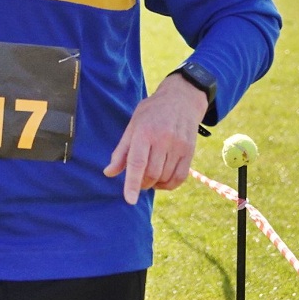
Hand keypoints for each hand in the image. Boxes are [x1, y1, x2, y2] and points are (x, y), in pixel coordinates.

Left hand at [103, 73, 206, 204]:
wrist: (181, 99)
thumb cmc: (151, 113)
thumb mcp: (133, 126)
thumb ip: (121, 151)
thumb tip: (108, 173)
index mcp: (144, 132)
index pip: (137, 162)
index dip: (132, 183)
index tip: (129, 200)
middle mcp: (163, 139)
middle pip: (151, 174)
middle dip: (141, 183)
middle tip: (138, 178)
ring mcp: (179, 146)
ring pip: (165, 177)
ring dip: (154, 183)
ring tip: (149, 174)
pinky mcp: (190, 151)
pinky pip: (179, 178)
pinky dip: (168, 184)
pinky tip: (162, 179)